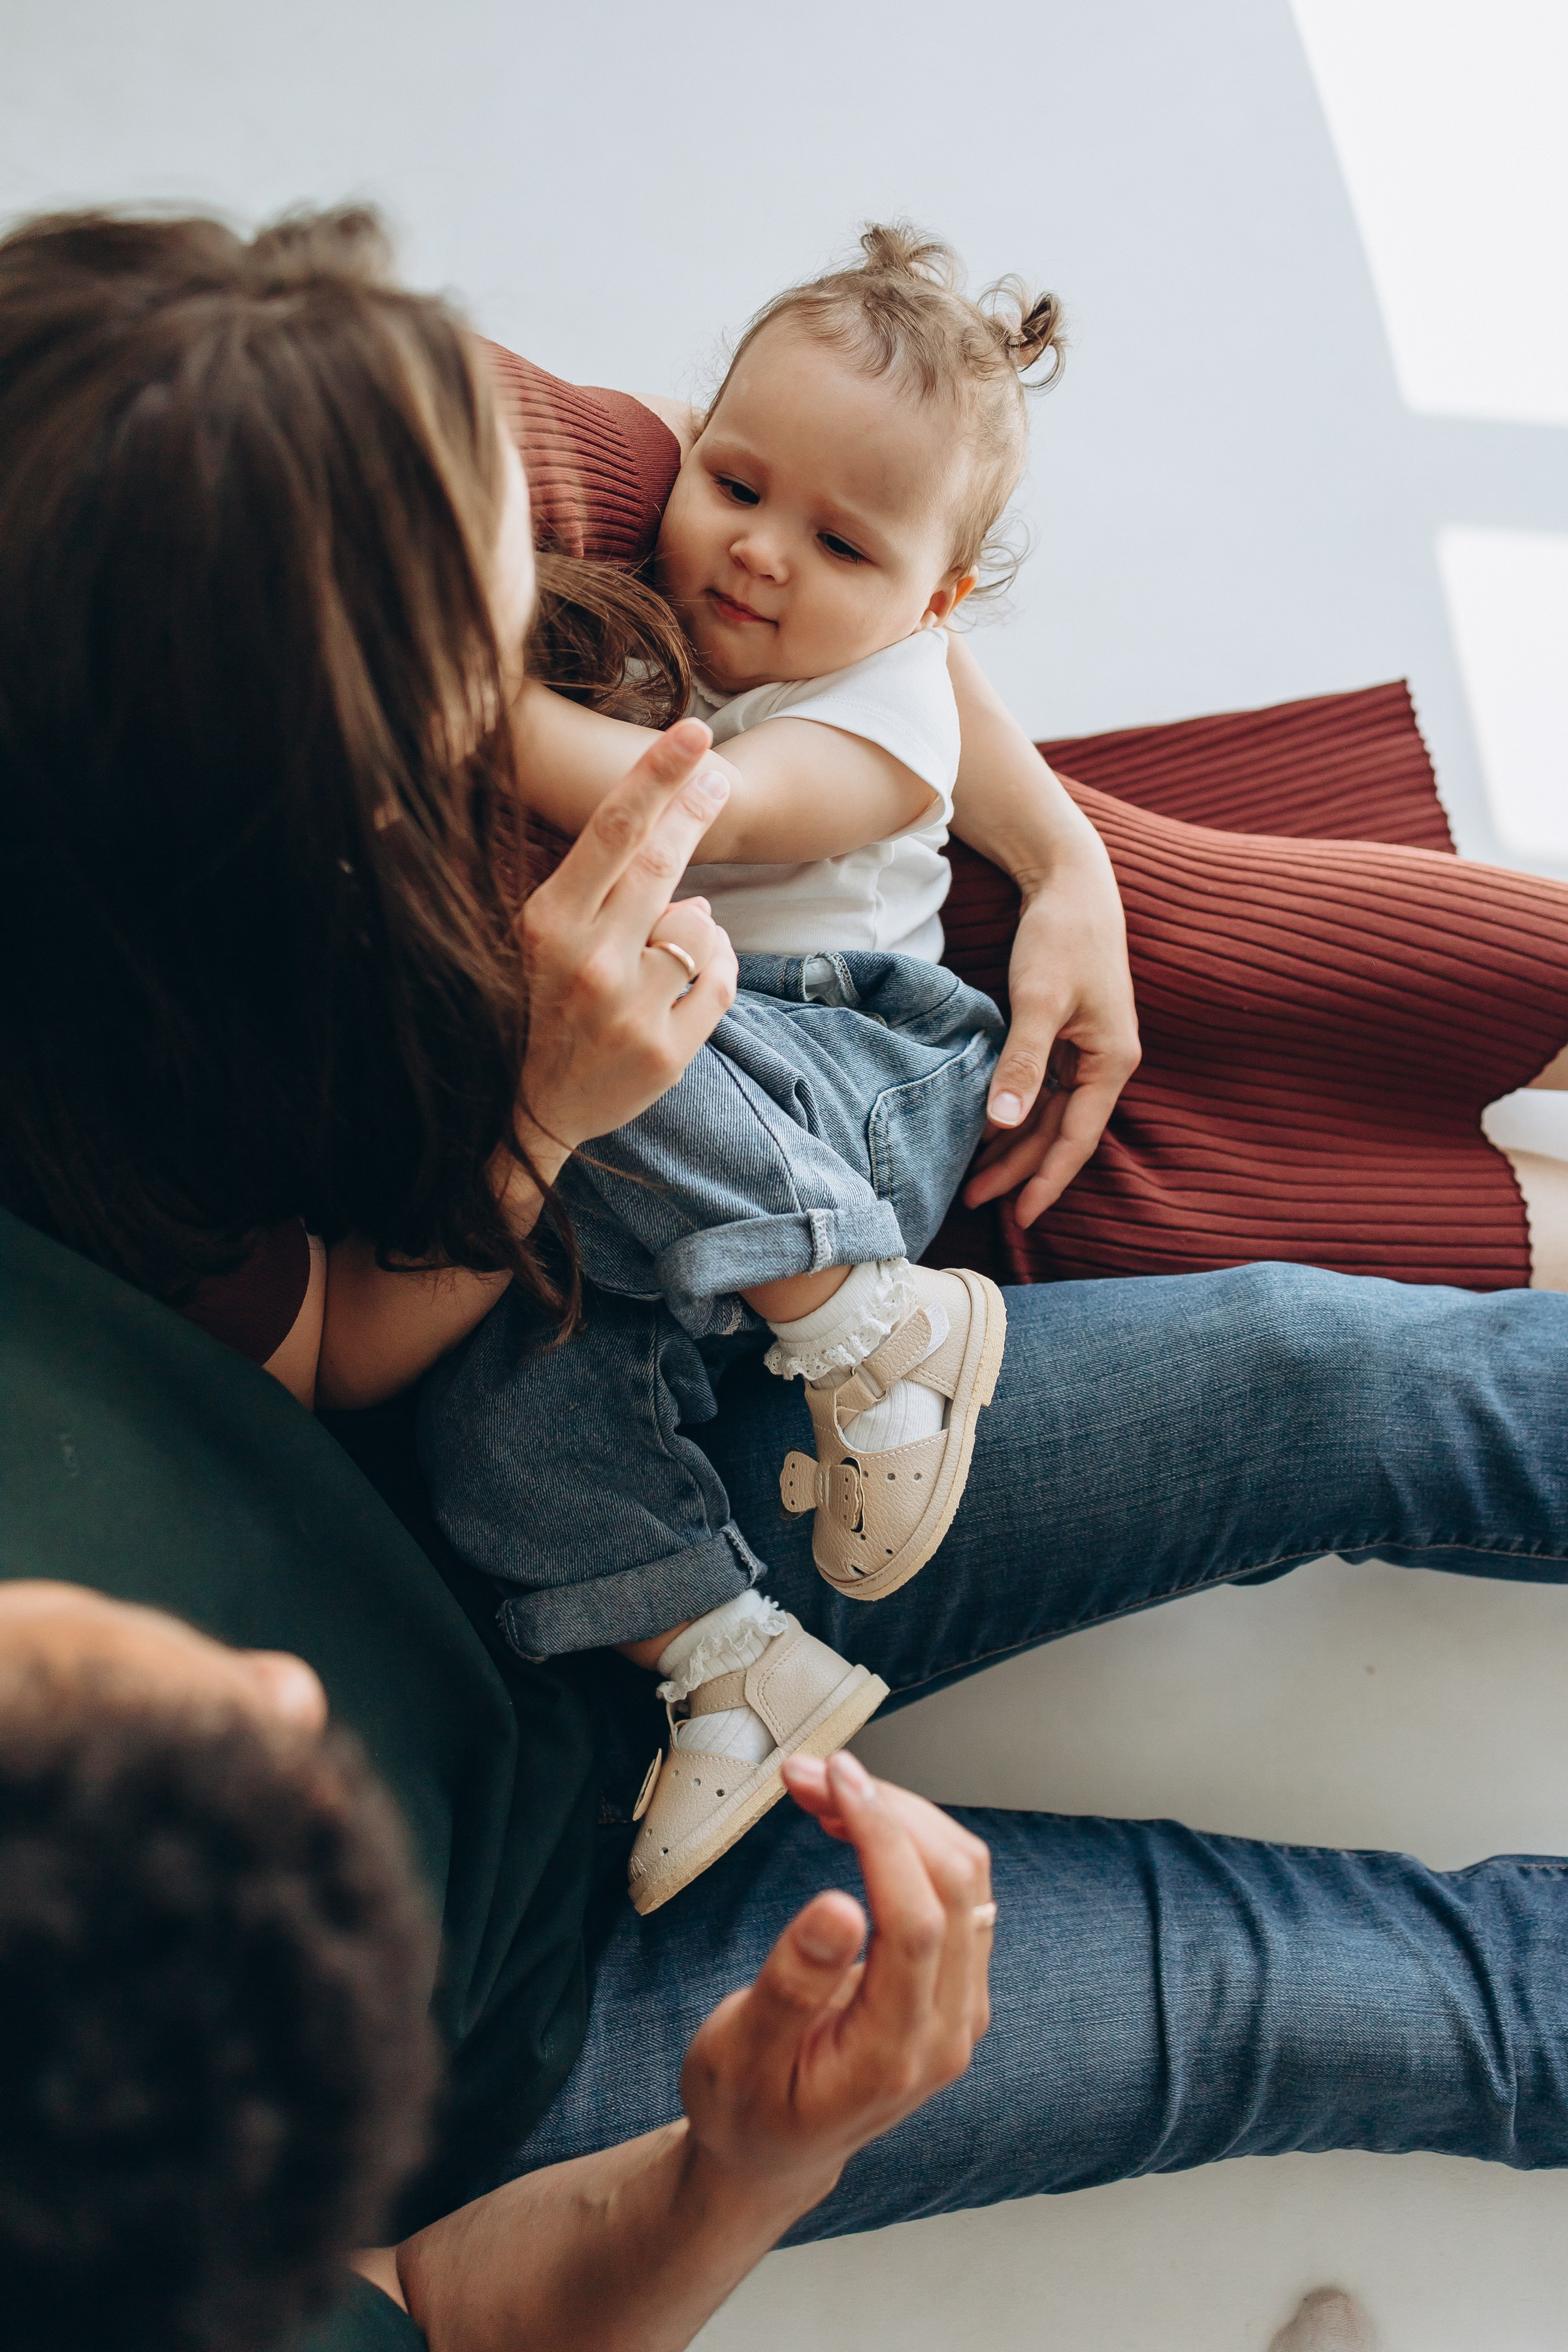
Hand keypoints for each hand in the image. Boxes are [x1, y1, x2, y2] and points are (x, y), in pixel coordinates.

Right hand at [517, 717, 738, 1162]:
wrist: (525, 1115)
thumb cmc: (530, 1009)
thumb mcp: (539, 944)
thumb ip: (596, 897)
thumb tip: (682, 874)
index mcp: (546, 926)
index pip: (609, 833)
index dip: (655, 777)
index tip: (693, 732)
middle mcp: (588, 963)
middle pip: (660, 863)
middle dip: (694, 809)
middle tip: (719, 774)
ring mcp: (629, 1011)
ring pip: (699, 927)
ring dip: (697, 922)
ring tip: (674, 937)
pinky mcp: (666, 1052)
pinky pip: (720, 980)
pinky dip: (717, 965)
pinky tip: (696, 968)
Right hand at [678, 1752, 993, 2214]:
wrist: (773, 2155)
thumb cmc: (746, 2109)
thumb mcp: (739, 2056)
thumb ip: (791, 1985)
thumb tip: (838, 1909)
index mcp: (894, 2055)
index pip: (919, 1921)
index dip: (882, 1837)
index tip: (833, 1780)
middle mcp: (947, 2030)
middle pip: (953, 1885)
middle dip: (884, 1809)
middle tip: (811, 1775)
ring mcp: (960, 2006)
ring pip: (965, 1877)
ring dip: (900, 1815)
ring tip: (826, 1788)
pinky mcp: (954, 1983)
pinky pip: (957, 1889)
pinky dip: (910, 1839)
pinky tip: (858, 1822)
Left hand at [963, 819, 1140, 1227]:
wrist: (1072, 882)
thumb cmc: (1063, 934)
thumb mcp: (1041, 1000)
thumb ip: (1022, 1062)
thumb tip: (1002, 1122)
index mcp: (1110, 1062)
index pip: (1078, 1138)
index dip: (1048, 1180)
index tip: (1020, 1216)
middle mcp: (1103, 1063)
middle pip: (1060, 1133)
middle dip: (1020, 1169)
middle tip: (975, 1201)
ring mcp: (1085, 1051)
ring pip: (1047, 1114)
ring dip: (1013, 1145)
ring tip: (973, 1177)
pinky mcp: (1065, 1036)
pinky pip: (1039, 1089)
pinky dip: (1013, 1111)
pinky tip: (985, 1129)